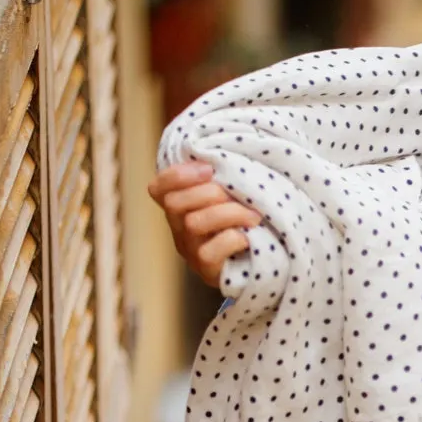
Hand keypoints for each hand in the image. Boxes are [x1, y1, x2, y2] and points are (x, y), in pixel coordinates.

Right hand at [148, 160, 261, 288]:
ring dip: (228, 214)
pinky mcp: (206, 271)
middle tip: (238, 194)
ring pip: (193, 223)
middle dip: (209, 193)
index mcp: (181, 208)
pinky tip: (249, 238)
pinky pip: (209, 252)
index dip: (177, 175)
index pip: (158, 188)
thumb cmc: (247, 223)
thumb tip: (226, 150)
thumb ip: (223, 177)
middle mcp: (180, 230)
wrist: (263, 263)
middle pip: (174, 203)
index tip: (208, 168)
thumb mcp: (232, 195)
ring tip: (253, 216)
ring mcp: (191, 252)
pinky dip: (232, 240)